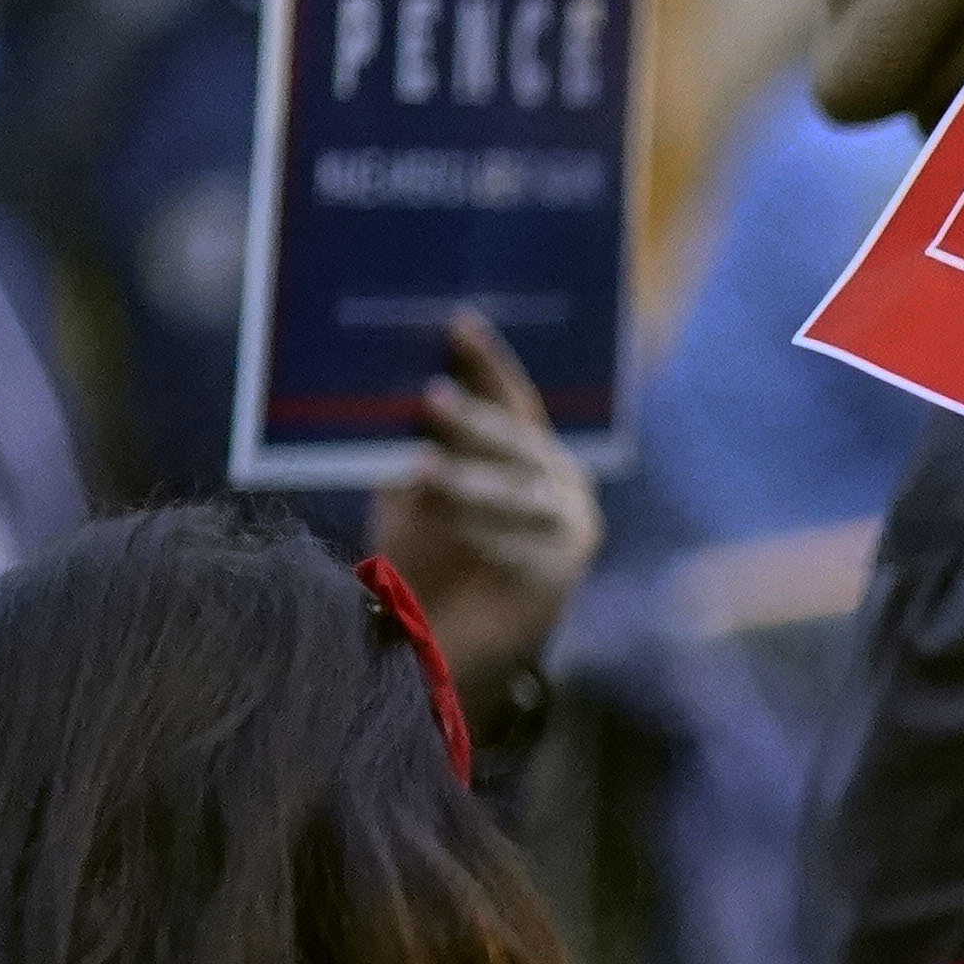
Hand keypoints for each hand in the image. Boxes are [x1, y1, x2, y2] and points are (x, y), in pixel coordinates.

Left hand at [367, 311, 604, 702]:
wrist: (447, 640)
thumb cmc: (427, 552)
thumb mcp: (417, 487)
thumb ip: (421, 445)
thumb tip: (396, 394)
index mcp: (531, 452)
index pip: (514, 398)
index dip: (488, 363)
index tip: (457, 323)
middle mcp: (560, 485)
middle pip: (520, 444)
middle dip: (476, 422)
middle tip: (432, 399)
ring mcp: (567, 530)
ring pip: (518, 496)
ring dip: (468, 483)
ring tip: (420, 470)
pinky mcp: (560, 576)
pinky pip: (518, 549)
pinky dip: (478, 537)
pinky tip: (446, 530)